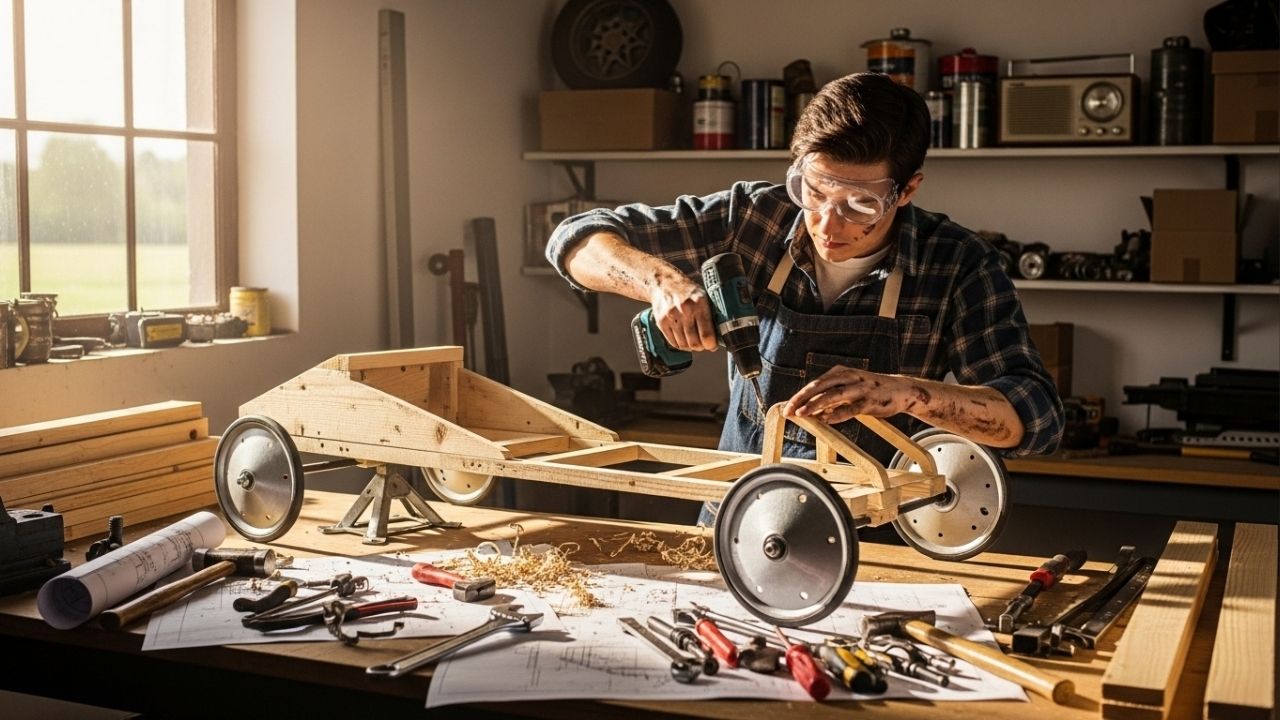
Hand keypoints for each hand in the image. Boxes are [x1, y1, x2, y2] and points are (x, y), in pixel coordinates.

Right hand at [649, 276, 717, 351]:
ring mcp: (671, 316)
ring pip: (684, 344)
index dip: (711, 344)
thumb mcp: (704, 296)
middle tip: (704, 344)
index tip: (712, 345)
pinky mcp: (661, 322)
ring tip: (694, 341)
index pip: (707, 334)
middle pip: (695, 342)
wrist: (664, 283)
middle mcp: (685, 310)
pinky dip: (681, 345)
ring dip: (691, 347)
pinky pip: (673, 342)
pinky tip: (685, 340)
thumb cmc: (688, 291)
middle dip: (701, 347)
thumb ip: (711, 314)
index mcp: (700, 303)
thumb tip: (720, 336)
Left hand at [784, 366, 918, 423]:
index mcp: (840, 372)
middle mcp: (849, 377)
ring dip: (816, 404)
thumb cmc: (871, 391)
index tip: (786, 408)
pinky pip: (852, 407)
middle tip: (789, 411)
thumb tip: (809, 410)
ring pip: (833, 395)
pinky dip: (838, 413)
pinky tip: (827, 419)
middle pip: (820, 386)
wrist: (902, 390)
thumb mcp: (848, 389)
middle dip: (802, 399)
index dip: (799, 396)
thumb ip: (830, 397)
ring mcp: (860, 388)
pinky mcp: (871, 401)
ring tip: (802, 414)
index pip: (815, 384)